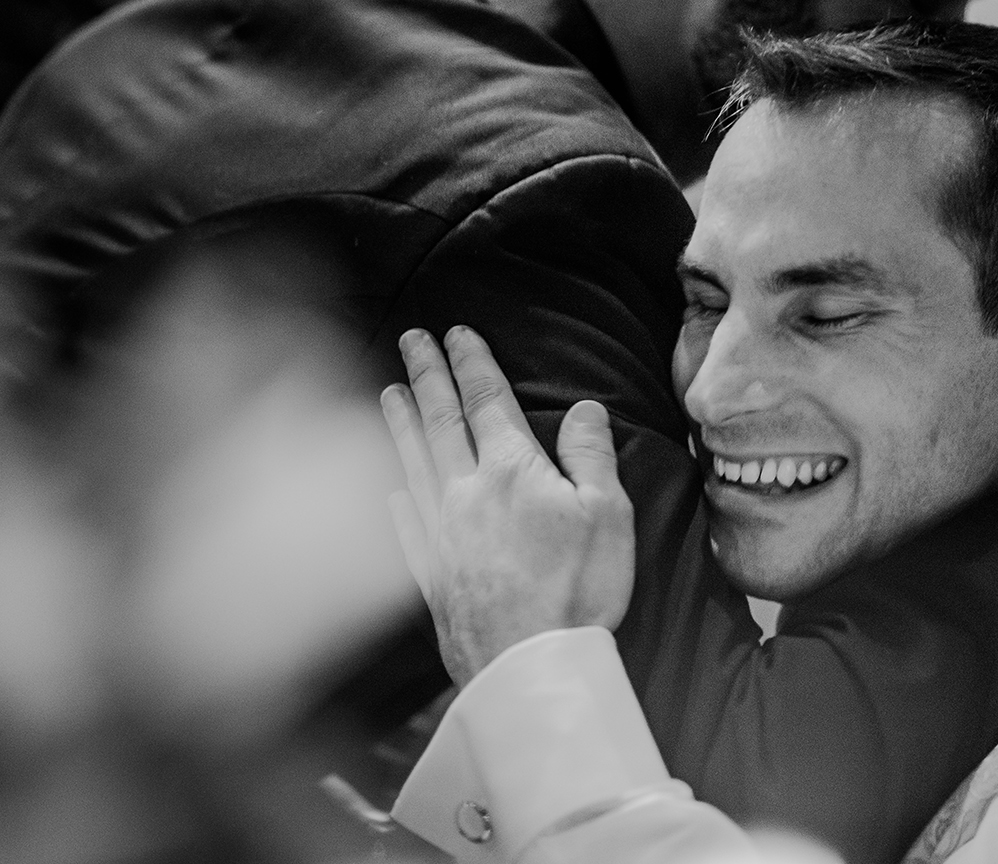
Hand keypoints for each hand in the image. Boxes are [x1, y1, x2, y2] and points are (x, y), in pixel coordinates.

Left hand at [381, 327, 634, 686]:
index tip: (456, 332)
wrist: (531, 665)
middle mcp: (465, 492)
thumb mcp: (609, 514)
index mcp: (511, 470)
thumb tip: (584, 408)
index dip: (471, 362)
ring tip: (388, 392)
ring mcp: (440, 534)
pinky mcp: (430, 574)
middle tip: (410, 339)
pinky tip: (390, 488)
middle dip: (426, 376)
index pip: (486, 401)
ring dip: (400, 423)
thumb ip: (591, 454)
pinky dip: (396, 497)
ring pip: (413, 463)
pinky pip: (405, 524)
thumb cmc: (579, 590)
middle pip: (441, 421)